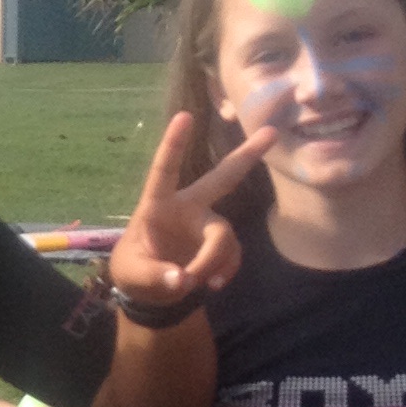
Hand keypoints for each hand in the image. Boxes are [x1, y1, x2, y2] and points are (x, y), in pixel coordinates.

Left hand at [106, 110, 274, 306]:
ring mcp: (207, 224)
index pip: (164, 171)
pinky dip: (225, 271)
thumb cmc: (134, 269)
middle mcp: (188, 207)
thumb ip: (155, 277)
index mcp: (157, 205)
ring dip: (212, 262)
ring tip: (193, 283)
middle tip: (273, 131)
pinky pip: (233, 254)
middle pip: (221, 179)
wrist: (151, 290)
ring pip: (224, 235)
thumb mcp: (132, 276)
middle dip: (247, 156)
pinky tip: (213, 285)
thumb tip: (182, 280)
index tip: (184, 116)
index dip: (174, 145)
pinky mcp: (220, 243)